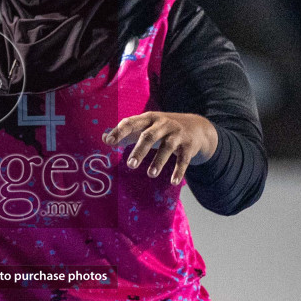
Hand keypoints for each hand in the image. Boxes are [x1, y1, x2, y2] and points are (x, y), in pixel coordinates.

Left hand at [102, 112, 218, 185]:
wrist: (196, 127)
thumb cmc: (162, 129)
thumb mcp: (145, 127)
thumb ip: (125, 133)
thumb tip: (103, 138)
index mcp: (148, 119)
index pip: (131, 122)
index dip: (119, 131)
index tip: (109, 142)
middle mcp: (163, 124)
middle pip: (149, 136)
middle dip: (140, 150)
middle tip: (130, 165)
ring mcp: (177, 134)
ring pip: (167, 147)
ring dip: (159, 161)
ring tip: (150, 174)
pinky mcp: (189, 146)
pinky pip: (183, 159)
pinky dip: (178, 171)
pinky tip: (173, 182)